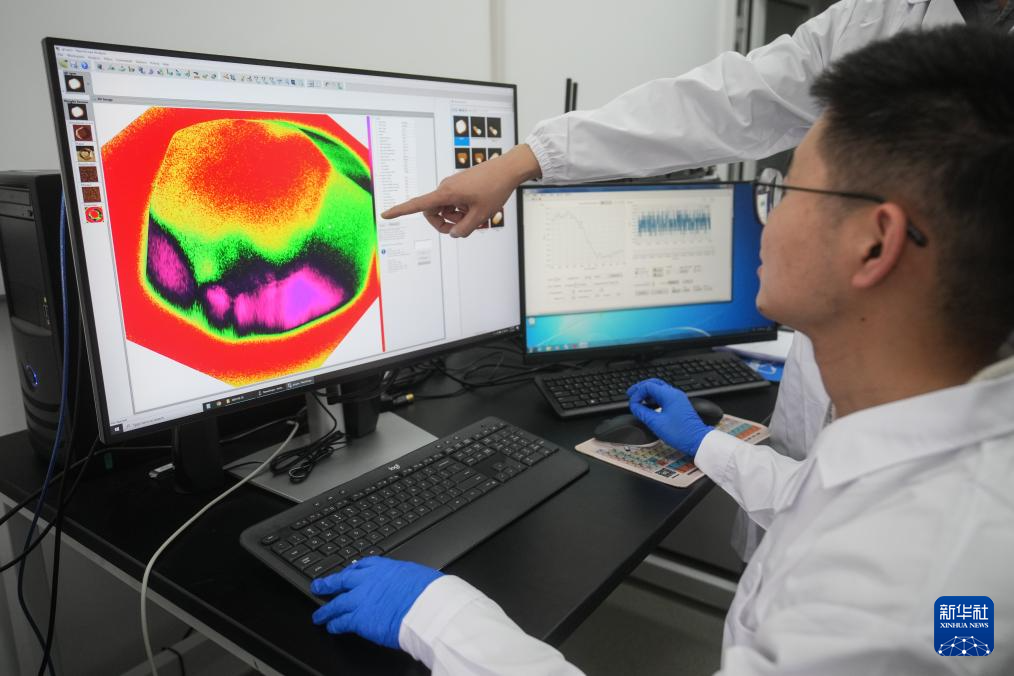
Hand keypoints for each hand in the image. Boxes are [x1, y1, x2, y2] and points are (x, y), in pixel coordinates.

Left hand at [311, 556, 441, 648]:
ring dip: (326, 610)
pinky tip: (331, 627)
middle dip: (328, 584)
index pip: (361, 566)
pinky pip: (341, 622)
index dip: (351, 570)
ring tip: (318, 615)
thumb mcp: (415, 575)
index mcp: (384, 568)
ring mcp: (361, 600)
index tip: (346, 572)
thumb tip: (406, 583)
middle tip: (319, 586)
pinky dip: (334, 625)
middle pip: (342, 581)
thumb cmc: (428, 592)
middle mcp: (368, 581)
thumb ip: (403, 579)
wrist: (427, 607)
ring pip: (337, 603)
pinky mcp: (359, 619)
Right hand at [380, 145, 540, 236]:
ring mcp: (452, 187)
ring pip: (446, 209)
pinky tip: (479, 208)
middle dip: (446, 223)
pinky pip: (455, 203)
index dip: (400, 211)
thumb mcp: (480, 216)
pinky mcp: (460, 186)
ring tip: (478, 215)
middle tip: (466, 227)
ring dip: (458, 217)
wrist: (508, 169)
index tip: (385, 215)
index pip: (418, 205)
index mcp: (446, 193)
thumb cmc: (494, 189)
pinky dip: (463, 210)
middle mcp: (445, 188)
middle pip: (433, 213)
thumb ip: (464, 230)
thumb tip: (453, 234)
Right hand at [627, 378, 713, 456]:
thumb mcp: (656, 423)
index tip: (632, 403)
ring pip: (659, 389)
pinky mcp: (679, 405)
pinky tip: (649, 405)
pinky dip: (654, 398)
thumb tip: (634, 406)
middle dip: (641, 388)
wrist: (697, 441)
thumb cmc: (680, 433)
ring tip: (638, 399)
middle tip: (631, 394)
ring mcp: (677, 399)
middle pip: (654, 383)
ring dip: (647, 393)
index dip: (637, 393)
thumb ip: (642, 412)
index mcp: (669, 395)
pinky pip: (664, 396)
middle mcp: (674, 394)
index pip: (648, 386)